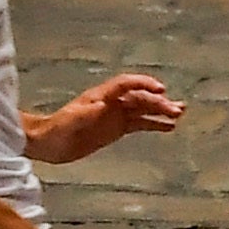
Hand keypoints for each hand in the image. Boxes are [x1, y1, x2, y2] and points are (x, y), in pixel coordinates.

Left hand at [28, 69, 180, 164]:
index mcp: (100, 95)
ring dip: (160, 110)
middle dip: (158, 102)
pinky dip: (154, 124)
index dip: (143, 84)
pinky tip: (168, 127)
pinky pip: (139, 124)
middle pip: (139, 97)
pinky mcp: (116, 128)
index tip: (160, 90)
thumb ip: (86, 113)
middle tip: (177, 109)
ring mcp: (115, 115)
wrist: (48, 143)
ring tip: (180, 113)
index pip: (126, 84)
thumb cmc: (56, 130)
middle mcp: (111, 102)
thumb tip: (102, 105)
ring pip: (143, 109)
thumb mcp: (70, 122)